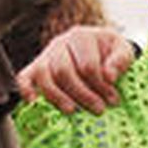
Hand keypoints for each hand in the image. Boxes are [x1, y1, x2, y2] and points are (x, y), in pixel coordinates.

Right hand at [18, 26, 133, 112]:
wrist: (101, 50)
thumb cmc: (111, 53)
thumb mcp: (123, 51)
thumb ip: (120, 60)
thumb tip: (109, 76)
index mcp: (82, 36)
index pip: (87, 65)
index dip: (100, 85)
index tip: (113, 100)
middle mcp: (61, 43)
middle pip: (63, 71)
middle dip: (82, 94)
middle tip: (98, 110)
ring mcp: (47, 54)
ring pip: (44, 75)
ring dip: (57, 96)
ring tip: (71, 111)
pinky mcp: (37, 67)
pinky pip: (24, 76)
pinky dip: (25, 88)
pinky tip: (32, 101)